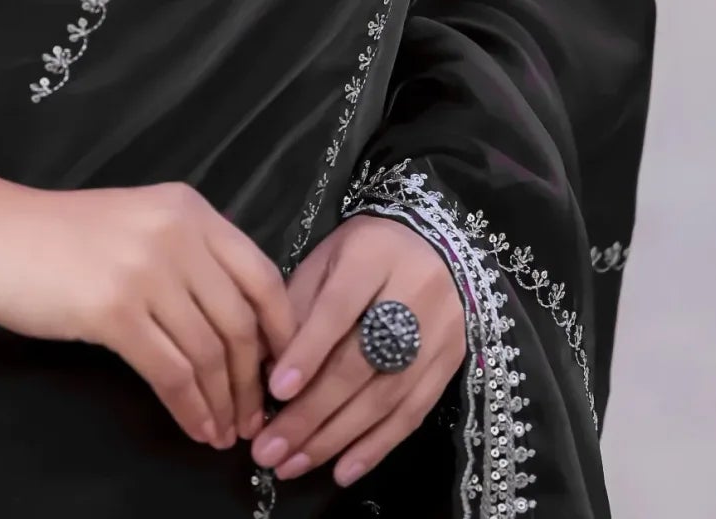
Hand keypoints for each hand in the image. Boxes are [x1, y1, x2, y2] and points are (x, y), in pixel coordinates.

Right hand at [0, 154, 294, 450]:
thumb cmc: (59, 237)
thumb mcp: (137, 225)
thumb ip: (186, 256)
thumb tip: (237, 323)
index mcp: (188, 208)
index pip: (261, 274)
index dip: (280, 332)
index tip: (282, 371)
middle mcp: (176, 232)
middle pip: (239, 320)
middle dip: (253, 379)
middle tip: (254, 417)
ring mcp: (145, 269)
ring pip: (209, 351)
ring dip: (223, 402)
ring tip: (225, 432)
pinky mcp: (114, 309)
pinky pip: (171, 372)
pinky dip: (191, 408)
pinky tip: (195, 427)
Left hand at [249, 214, 465, 488]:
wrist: (435, 246)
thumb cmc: (365, 252)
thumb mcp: (327, 259)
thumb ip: (297, 306)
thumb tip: (264, 367)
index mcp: (374, 256)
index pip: (339, 309)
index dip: (308, 352)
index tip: (274, 392)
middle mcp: (413, 294)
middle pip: (361, 363)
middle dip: (312, 411)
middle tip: (271, 447)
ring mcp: (438, 334)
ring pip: (385, 397)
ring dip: (336, 438)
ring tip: (293, 465)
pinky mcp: (450, 365)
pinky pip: (412, 415)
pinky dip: (376, 447)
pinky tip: (343, 469)